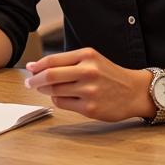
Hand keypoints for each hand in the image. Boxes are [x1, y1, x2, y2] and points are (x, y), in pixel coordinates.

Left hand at [24, 47, 153, 122]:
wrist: (134, 91)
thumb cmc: (108, 74)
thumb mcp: (91, 60)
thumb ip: (66, 62)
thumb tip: (34, 67)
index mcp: (87, 56)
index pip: (52, 60)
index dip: (37, 66)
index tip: (29, 69)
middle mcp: (88, 72)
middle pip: (50, 76)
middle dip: (35, 80)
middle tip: (29, 83)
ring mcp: (89, 91)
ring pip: (54, 91)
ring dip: (45, 90)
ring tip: (46, 89)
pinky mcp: (90, 108)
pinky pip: (63, 103)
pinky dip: (57, 99)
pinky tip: (61, 96)